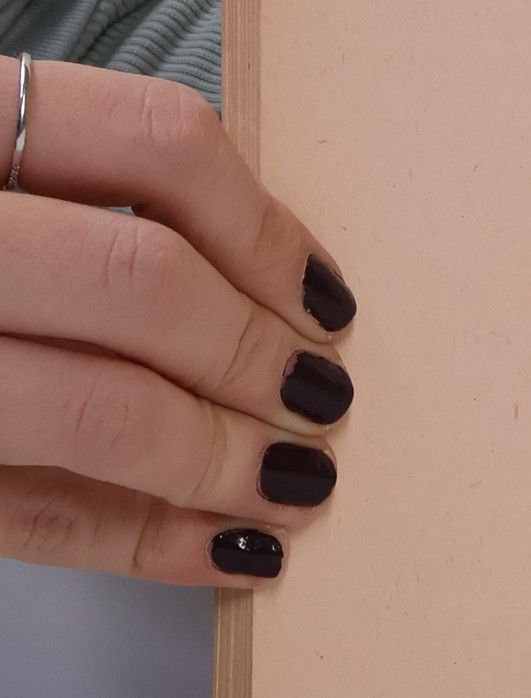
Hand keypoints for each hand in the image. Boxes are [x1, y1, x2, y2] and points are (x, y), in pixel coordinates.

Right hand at [0, 56, 354, 584]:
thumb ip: (91, 197)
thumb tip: (288, 292)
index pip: (156, 142)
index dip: (269, 231)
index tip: (327, 299)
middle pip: (142, 281)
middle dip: (257, 356)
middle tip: (322, 401)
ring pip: (97, 408)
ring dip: (224, 458)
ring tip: (297, 483)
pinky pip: (36, 518)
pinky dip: (152, 543)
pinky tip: (228, 555)